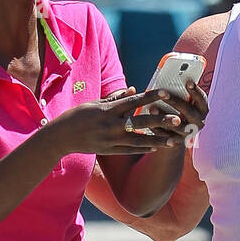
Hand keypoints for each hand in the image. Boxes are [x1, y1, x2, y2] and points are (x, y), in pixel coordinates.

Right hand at [49, 88, 185, 155]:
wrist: (62, 137)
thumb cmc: (78, 115)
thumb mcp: (96, 103)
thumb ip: (116, 98)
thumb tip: (134, 90)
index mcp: (109, 110)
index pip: (134, 101)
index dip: (151, 97)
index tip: (166, 92)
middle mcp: (112, 125)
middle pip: (141, 123)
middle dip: (161, 122)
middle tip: (178, 120)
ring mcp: (111, 140)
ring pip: (140, 140)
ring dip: (158, 141)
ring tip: (174, 141)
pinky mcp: (109, 150)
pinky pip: (130, 150)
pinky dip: (144, 148)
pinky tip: (157, 147)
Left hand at [149, 79, 208, 144]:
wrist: (176, 136)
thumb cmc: (178, 110)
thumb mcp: (182, 101)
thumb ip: (179, 91)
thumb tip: (166, 78)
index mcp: (202, 109)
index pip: (202, 99)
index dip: (195, 91)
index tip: (188, 81)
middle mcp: (199, 122)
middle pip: (188, 111)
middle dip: (175, 101)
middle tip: (163, 92)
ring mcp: (189, 134)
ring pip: (177, 126)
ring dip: (163, 116)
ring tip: (151, 108)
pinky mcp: (178, 143)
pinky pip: (167, 136)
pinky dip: (157, 129)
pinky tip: (148, 123)